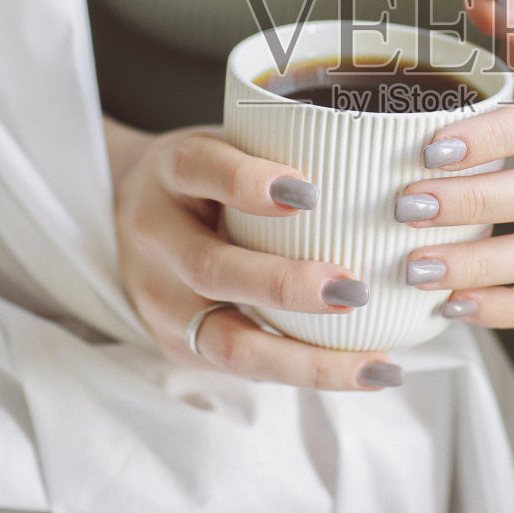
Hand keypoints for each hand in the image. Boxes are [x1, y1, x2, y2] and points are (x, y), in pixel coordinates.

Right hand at [109, 121, 401, 389]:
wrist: (128, 212)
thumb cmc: (210, 174)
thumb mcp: (228, 140)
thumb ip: (283, 145)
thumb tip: (386, 154)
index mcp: (170, 171)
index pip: (199, 169)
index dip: (246, 181)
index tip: (308, 192)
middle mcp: (156, 237)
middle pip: (210, 270)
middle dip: (284, 285)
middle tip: (354, 289)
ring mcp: (160, 300)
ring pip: (226, 342)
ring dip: (306, 358)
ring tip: (375, 365)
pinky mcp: (178, 344)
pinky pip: (243, 367)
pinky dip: (305, 372)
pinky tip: (363, 371)